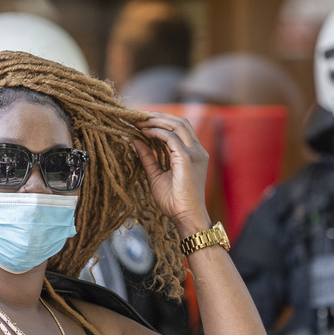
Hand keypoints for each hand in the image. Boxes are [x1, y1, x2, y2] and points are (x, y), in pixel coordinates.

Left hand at [133, 113, 210, 232]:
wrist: (186, 217)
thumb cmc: (175, 202)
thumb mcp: (156, 175)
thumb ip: (148, 157)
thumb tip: (135, 140)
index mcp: (194, 154)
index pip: (180, 129)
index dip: (162, 121)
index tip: (142, 121)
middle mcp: (198, 151)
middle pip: (180, 122)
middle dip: (159, 116)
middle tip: (139, 116)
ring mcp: (195, 154)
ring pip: (177, 125)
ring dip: (157, 121)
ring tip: (140, 122)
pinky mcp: (188, 159)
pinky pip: (171, 137)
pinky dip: (157, 132)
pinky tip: (144, 133)